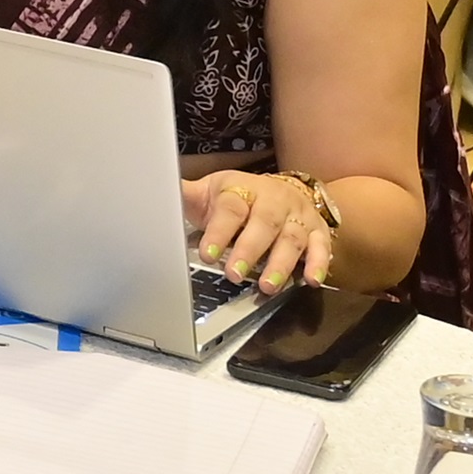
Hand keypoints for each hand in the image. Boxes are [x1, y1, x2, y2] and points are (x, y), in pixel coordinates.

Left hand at [181, 169, 336, 293]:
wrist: (280, 191)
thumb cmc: (238, 198)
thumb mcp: (210, 193)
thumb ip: (184, 196)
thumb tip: (151, 187)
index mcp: (241, 189)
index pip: (230, 208)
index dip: (219, 231)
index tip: (207, 253)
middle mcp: (272, 201)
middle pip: (264, 223)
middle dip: (249, 249)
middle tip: (234, 274)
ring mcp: (297, 215)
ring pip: (292, 238)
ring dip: (281, 263)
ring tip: (267, 286)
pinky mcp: (317, 231)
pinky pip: (322, 246)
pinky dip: (318, 264)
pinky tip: (310, 281)